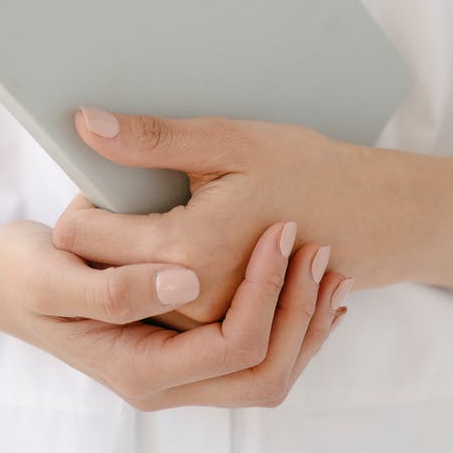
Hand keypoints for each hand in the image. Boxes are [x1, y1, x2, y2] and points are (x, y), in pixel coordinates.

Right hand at [0, 217, 346, 409]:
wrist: (1, 283)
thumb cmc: (22, 276)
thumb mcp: (53, 276)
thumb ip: (114, 287)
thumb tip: (183, 282)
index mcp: (141, 371)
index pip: (232, 348)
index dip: (265, 293)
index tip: (279, 233)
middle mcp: (166, 384)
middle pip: (264, 375)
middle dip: (300, 315)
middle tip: (320, 250)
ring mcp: (178, 371)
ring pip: (268, 371)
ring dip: (304, 321)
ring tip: (329, 264)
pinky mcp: (185, 348)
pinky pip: (255, 353)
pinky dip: (291, 320)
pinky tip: (309, 281)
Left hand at [53, 106, 434, 324]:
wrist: (371, 218)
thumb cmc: (305, 170)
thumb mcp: (227, 142)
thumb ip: (151, 140)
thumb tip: (84, 124)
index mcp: (184, 250)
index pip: (80, 234)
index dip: (83, 199)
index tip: (107, 177)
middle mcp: (191, 300)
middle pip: (95, 269)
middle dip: (100, 234)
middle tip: (136, 194)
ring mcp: (207, 322)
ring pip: (125, 294)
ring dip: (127, 259)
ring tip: (164, 216)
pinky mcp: (219, 329)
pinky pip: (160, 309)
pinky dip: (157, 278)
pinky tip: (186, 245)